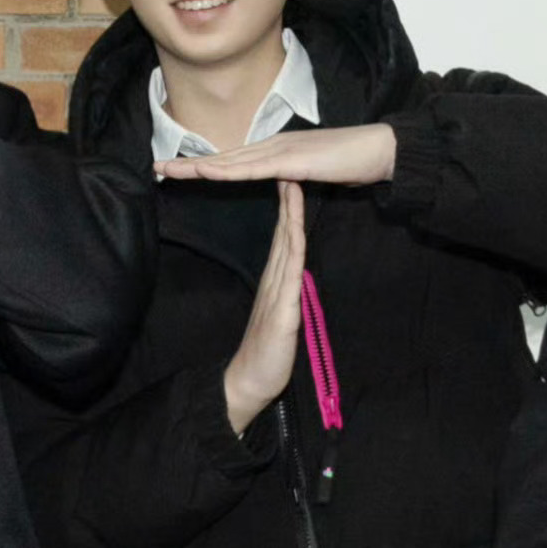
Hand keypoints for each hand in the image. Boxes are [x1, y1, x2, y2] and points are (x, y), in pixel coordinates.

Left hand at [159, 122, 393, 189]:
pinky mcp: (292, 161)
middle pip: (222, 157)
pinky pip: (253, 169)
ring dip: (196, 166)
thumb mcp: (312, 173)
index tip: (174, 169)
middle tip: (154, 166)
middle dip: (187, 163)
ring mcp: (280, 150)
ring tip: (166, 169)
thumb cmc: (350, 163)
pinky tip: (205, 173)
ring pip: (230, 161)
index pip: (231, 160)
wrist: (378, 152)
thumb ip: (292, 177)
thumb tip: (281, 182)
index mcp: (275, 150)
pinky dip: (227, 170)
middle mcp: (272, 145)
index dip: (201, 165)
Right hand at [220, 180, 308, 438]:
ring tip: (292, 187)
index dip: (288, 209)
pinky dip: (293, 250)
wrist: (250, 382)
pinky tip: (297, 233)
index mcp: (274, 281)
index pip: (283, 238)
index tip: (291, 180)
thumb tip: (294, 274)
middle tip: (289, 166)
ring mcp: (276, 294)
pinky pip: (289, 276)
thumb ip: (285, 293)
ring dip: (290, 216)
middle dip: (288, 200)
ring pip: (285, 247)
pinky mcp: (282, 312)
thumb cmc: (266, 353)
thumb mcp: (279, 316)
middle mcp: (273, 281)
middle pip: (283, 234)